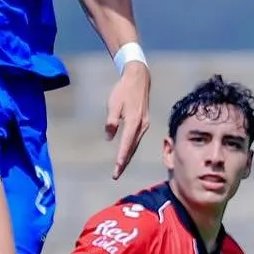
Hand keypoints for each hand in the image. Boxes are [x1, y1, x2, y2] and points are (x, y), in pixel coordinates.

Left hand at [105, 61, 149, 179]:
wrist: (139, 78)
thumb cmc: (124, 90)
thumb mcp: (113, 104)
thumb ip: (111, 121)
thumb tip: (109, 137)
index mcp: (133, 121)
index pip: (126, 143)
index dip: (121, 157)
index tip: (116, 168)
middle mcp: (141, 125)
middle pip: (132, 148)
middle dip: (124, 162)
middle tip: (116, 175)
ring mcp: (144, 124)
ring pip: (135, 145)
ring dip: (128, 157)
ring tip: (120, 168)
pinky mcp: (144, 122)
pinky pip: (137, 139)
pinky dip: (131, 148)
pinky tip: (126, 153)